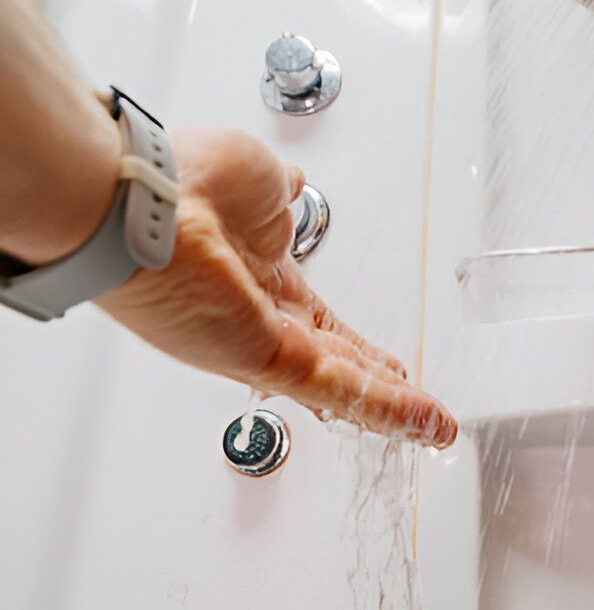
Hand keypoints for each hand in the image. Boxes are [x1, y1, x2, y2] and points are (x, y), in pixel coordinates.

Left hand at [97, 129, 456, 447]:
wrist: (143, 198)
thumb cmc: (181, 180)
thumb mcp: (255, 181)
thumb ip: (280, 193)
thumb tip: (291, 186)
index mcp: (261, 276)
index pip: (323, 324)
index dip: (362, 347)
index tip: (392, 365)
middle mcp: (259, 318)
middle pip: (338, 363)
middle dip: (384, 389)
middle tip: (420, 413)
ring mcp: (263, 342)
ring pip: (344, 386)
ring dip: (396, 409)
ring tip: (434, 429)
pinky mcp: (267, 358)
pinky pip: (338, 388)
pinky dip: (386, 407)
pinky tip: (422, 422)